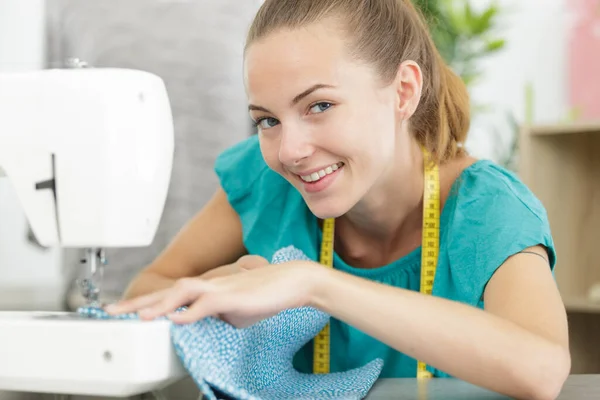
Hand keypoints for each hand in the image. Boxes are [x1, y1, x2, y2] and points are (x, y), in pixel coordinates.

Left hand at [105, 259, 319, 327]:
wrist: (292, 282)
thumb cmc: (266, 296)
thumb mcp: (235, 313)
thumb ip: (214, 317)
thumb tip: (200, 324)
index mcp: (206, 289)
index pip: (170, 296)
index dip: (145, 303)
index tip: (123, 312)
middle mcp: (208, 285)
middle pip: (167, 291)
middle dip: (137, 302)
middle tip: (111, 312)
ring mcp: (220, 288)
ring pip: (183, 291)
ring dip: (159, 304)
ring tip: (138, 317)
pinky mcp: (234, 296)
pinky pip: (208, 303)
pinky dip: (191, 312)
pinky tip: (176, 320)